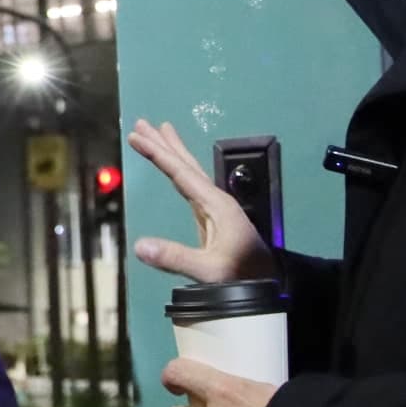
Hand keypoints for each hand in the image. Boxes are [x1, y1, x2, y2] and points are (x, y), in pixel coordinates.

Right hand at [127, 118, 276, 286]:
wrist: (268, 283)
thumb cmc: (242, 275)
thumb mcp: (208, 269)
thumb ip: (175, 257)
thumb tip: (139, 245)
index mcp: (215, 204)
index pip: (181, 173)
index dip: (158, 153)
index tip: (137, 136)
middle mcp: (216, 199)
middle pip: (186, 164)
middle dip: (163, 144)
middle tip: (142, 123)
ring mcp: (216, 207)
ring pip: (190, 172)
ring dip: (173, 153)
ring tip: (159, 133)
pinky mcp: (213, 218)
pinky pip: (191, 186)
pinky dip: (180, 172)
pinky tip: (176, 171)